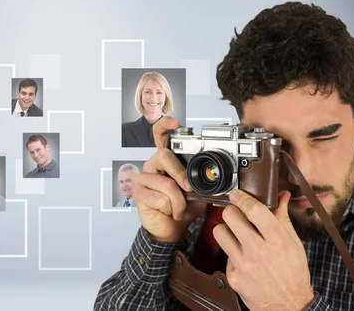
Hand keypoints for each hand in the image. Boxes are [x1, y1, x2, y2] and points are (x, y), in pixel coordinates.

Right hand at [133, 116, 207, 243]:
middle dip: (181, 175)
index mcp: (166, 160)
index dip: (165, 125)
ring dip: (179, 201)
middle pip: (164, 156)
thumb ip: (201, 179)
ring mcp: (143, 179)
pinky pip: (161, 198)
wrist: (173, 229)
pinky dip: (172, 209)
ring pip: (166, 183)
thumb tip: (214, 174)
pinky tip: (170, 212)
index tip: (175, 123)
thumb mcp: (198, 191)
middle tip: (188, 189)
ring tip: (179, 208)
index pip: (159, 136)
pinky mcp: (139, 194)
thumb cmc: (183, 208)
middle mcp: (152, 166)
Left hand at [213, 189, 314, 310]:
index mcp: (277, 240)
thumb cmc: (293, 273)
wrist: (288, 305)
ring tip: (236, 234)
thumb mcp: (294, 243)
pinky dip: (232, 253)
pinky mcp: (233, 276)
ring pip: (220, 232)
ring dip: (226, 230)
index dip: (242, 198)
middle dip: (232, 211)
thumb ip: (283, 218)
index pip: (254, 210)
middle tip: (236, 215)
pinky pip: (225, 254)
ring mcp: (243, 264)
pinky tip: (242, 257)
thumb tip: (281, 196)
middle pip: (230, 216)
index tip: (237, 195)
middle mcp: (258, 251)